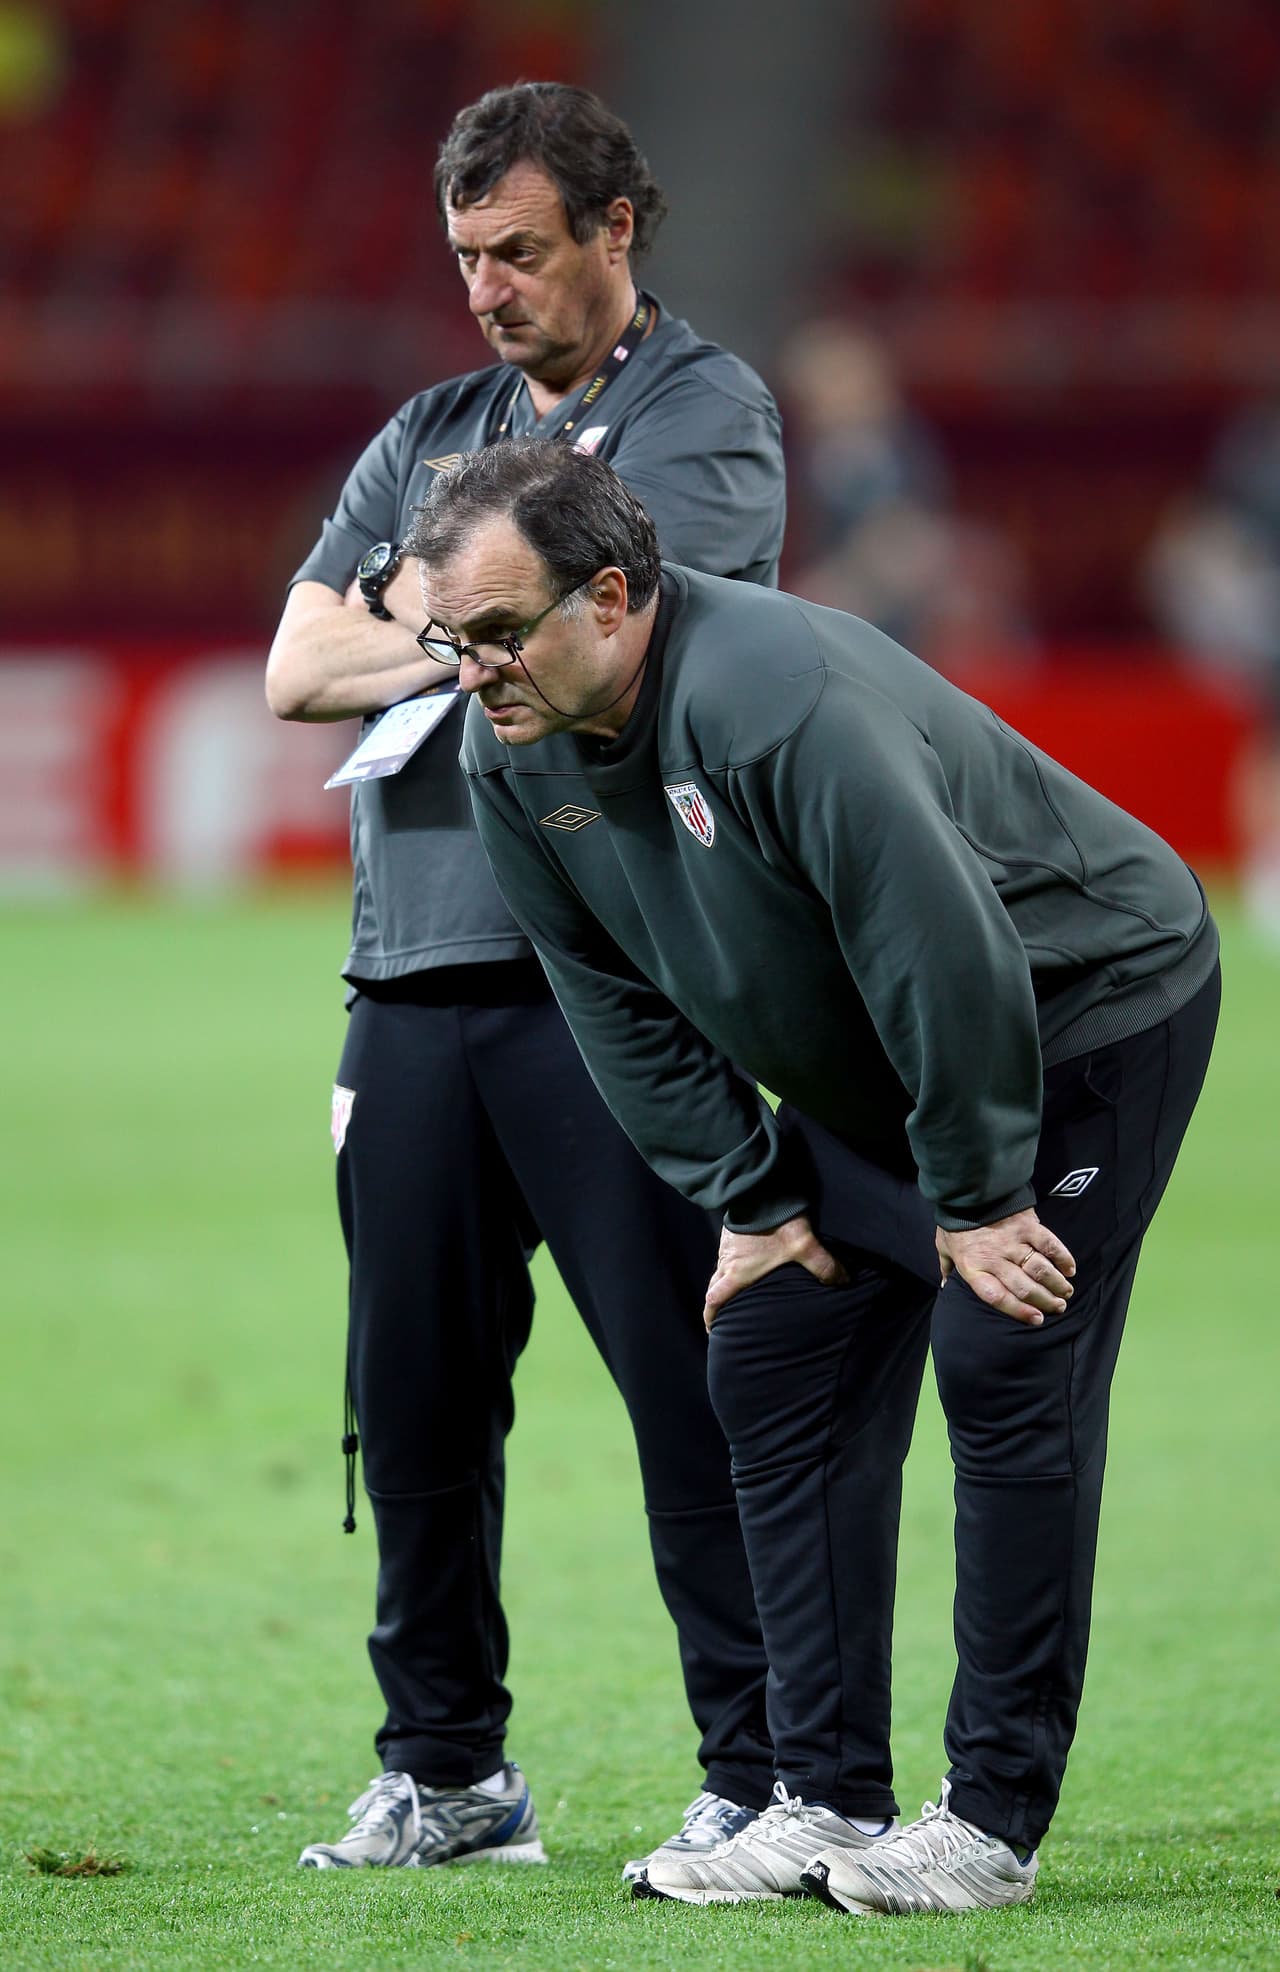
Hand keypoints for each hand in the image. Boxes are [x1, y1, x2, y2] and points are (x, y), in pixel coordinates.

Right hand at [703, 1216, 848, 1331]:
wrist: (761, 1187)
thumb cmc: (777, 1221)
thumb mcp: (804, 1246)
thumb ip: (823, 1265)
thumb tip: (842, 1281)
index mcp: (737, 1272)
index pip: (715, 1299)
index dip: (711, 1315)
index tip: (712, 1327)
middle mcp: (728, 1260)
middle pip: (713, 1286)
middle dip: (715, 1301)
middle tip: (722, 1313)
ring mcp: (727, 1244)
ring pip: (720, 1268)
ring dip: (724, 1280)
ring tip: (737, 1287)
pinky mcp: (732, 1231)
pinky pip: (727, 1252)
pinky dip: (731, 1262)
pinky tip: (746, 1259)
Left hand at [936, 1208, 1075, 1327]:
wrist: (966, 1189)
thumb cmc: (955, 1221)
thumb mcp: (944, 1246)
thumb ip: (947, 1268)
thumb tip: (946, 1287)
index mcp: (974, 1268)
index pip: (998, 1297)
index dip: (1019, 1311)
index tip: (1037, 1319)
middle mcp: (995, 1259)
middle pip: (1025, 1288)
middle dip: (1046, 1301)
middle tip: (1059, 1307)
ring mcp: (1013, 1242)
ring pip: (1040, 1270)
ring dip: (1057, 1284)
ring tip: (1066, 1292)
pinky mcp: (1027, 1225)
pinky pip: (1050, 1245)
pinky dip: (1063, 1258)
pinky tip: (1070, 1269)